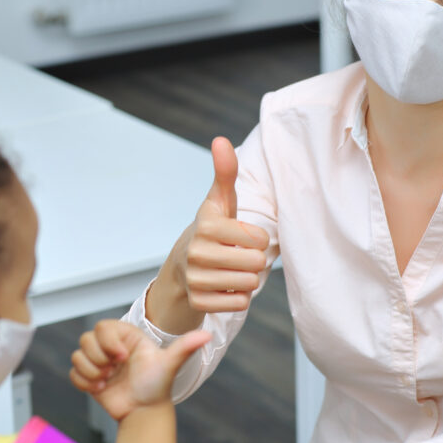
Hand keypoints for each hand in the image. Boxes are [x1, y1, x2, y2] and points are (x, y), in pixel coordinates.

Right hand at [69, 320, 210, 419]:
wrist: (145, 411)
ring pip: (76, 355)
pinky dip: (83, 382)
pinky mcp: (89, 377)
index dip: (107, 342)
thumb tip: (207, 335)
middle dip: (98, 359)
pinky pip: (73, 373)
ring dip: (90, 371)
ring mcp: (98, 362)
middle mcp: (110, 346)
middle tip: (115, 371)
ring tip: (107, 381)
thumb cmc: (158, 386)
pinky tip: (100, 389)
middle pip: (86, 339)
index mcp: (126, 336)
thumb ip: (185, 347)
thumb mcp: (169, 364)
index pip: (102, 327)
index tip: (121, 358)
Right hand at [179, 137, 269, 313]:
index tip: (241, 236)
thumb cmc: (213, 229)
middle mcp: (197, 252)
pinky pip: (240, 304)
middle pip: (257, 264)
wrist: (183, 266)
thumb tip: (220, 139)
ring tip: (231, 270)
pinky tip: (224, 287)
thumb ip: (225, 172)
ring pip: (249, 285)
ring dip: (247, 279)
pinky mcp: (198, 302)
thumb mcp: (220, 201)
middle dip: (254, 261)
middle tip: (238, 256)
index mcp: (207, 225)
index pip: (259, 238)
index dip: (258, 238)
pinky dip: (238, 298)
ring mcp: (195, 279)